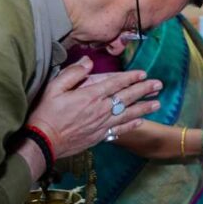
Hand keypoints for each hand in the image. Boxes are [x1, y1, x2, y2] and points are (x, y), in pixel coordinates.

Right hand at [22, 57, 162, 159]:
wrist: (43, 141)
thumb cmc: (47, 113)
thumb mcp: (54, 87)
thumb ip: (73, 73)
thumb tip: (88, 61)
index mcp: (90, 95)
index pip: (116, 83)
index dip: (131, 77)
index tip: (144, 73)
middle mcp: (100, 109)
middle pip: (127, 97)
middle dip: (144, 89)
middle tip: (159, 84)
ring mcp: (101, 124)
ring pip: (128, 114)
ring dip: (144, 108)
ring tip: (158, 103)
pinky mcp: (99, 136)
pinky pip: (120, 130)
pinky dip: (132, 125)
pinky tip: (141, 121)